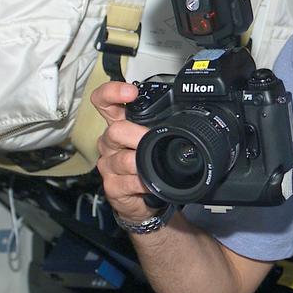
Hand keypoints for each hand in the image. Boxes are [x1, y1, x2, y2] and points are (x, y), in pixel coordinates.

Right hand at [93, 80, 154, 222]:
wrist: (141, 200)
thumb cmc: (147, 164)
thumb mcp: (153, 140)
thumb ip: (162, 125)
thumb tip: (188, 115)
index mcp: (120, 125)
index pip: (104, 102)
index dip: (112, 93)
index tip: (130, 92)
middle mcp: (110, 142)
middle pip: (115, 131)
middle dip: (138, 135)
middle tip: (152, 140)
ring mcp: (108, 164)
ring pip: (123, 159)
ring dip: (142, 162)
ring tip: (154, 167)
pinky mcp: (111, 185)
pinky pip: (127, 181)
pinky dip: (142, 183)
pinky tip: (148, 184)